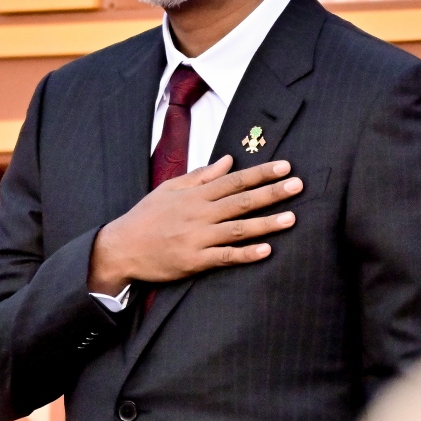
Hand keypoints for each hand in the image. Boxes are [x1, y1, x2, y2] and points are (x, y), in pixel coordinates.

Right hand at [88, 156, 302, 293]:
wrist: (122, 247)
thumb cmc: (146, 216)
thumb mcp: (170, 188)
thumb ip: (201, 176)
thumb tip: (228, 160)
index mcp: (195, 195)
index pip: (234, 180)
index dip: (260, 173)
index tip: (285, 167)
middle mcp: (199, 214)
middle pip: (241, 201)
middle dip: (272, 192)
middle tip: (298, 185)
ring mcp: (197, 238)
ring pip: (238, 229)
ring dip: (266, 223)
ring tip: (292, 218)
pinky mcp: (194, 260)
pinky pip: (224, 257)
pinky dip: (246, 254)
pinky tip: (267, 250)